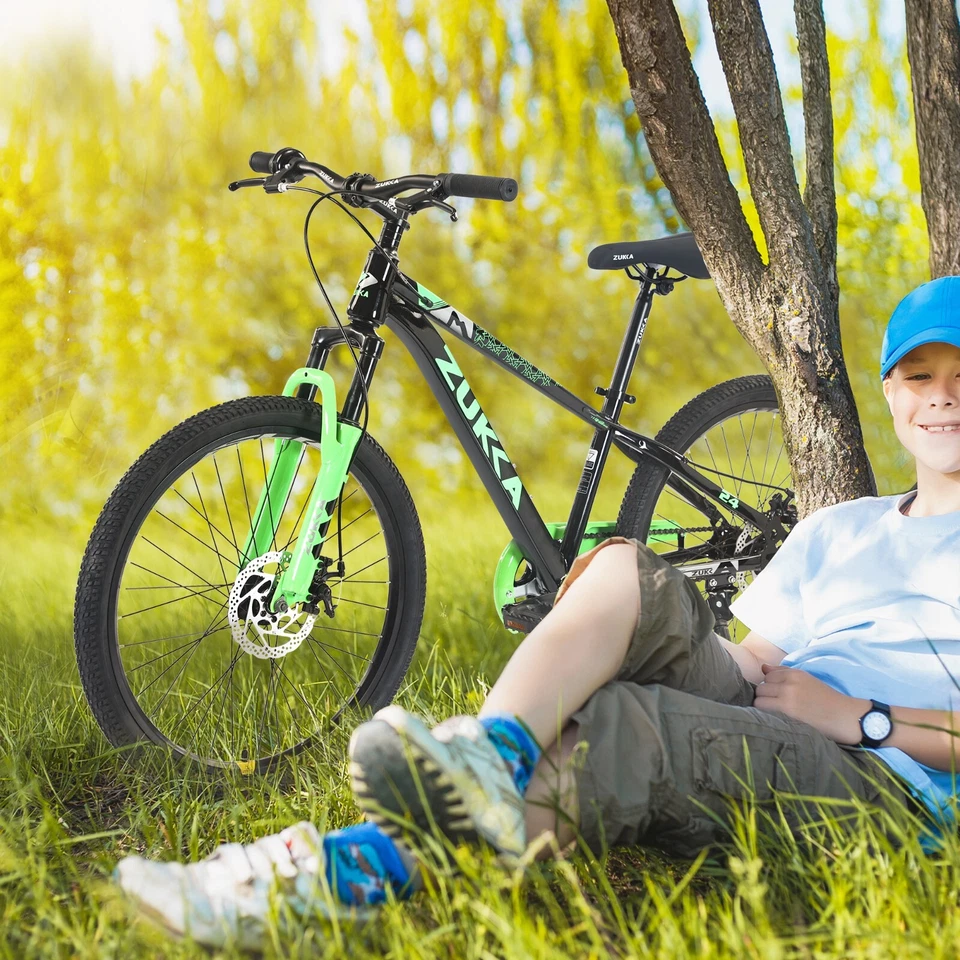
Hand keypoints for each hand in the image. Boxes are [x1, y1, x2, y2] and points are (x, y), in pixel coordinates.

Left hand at [753, 663, 867, 745]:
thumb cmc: (827, 701)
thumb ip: (784, 673)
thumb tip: (763, 668)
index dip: (771, 687)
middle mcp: (789, 682)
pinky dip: (764, 714)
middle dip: (765, 697)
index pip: (767, 676)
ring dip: (764, 706)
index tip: (778, 696)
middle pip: (761, 687)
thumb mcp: (807, 681)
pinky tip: (776, 720)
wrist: (845, 717)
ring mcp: (786, 696)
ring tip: (776, 715)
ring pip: (759, 698)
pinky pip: (762, 709)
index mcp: (795, 673)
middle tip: (777, 707)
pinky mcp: (786, 710)